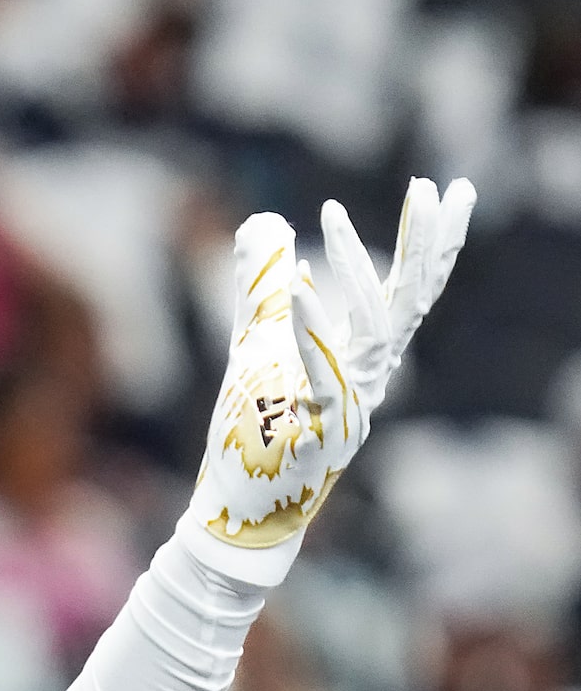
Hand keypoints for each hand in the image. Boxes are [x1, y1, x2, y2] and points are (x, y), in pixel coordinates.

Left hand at [181, 176, 474, 584]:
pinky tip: (299, 288)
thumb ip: (262, 285)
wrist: (238, 504)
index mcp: (363, 355)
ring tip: (331, 217)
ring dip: (355, 271)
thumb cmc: (254, 426)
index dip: (435, 241)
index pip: (411, 289)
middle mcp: (368, 377)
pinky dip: (311, 330)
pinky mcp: (316, 432)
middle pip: (410, 301)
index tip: (451, 188)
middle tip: (431, 186)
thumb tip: (263, 221)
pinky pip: (322, 375)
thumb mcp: (255, 341)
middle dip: (424, 243)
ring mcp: (349, 405)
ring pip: (371, 329)